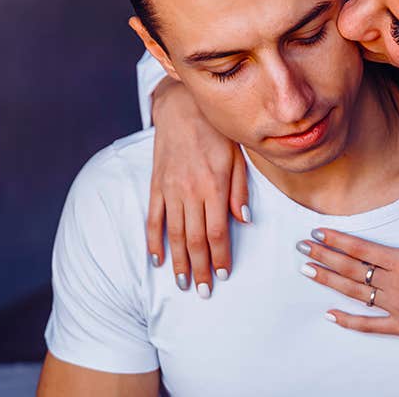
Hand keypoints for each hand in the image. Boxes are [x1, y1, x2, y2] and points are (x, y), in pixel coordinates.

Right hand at [149, 77, 249, 297]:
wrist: (182, 107)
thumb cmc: (216, 131)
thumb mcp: (238, 156)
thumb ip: (241, 189)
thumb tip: (244, 219)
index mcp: (214, 186)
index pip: (217, 231)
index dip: (220, 256)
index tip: (223, 274)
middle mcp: (190, 191)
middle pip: (195, 239)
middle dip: (200, 268)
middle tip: (203, 292)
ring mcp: (170, 189)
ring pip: (173, 234)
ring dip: (178, 262)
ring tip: (183, 284)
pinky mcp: (156, 185)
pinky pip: (153, 218)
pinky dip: (153, 241)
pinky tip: (156, 259)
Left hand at [297, 182, 398, 353]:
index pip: (364, 249)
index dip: (338, 240)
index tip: (318, 232)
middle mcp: (396, 285)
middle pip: (352, 269)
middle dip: (324, 257)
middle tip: (301, 248)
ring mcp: (397, 308)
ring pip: (355, 293)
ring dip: (329, 282)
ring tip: (307, 271)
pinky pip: (369, 325)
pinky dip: (348, 321)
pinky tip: (330, 315)